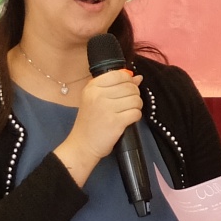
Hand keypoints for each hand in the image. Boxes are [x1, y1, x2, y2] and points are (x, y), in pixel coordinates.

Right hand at [53, 68, 141, 183]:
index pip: (118, 75)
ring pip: (136, 99)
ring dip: (136, 106)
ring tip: (127, 112)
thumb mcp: (95, 99)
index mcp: (92, 87)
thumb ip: (115, 87)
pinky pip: (136, 113)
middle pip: (130, 87)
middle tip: (127, 104)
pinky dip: (136, 116)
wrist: (82, 146)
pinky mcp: (116, 122)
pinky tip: (128, 120)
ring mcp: (107, 108)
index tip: (127, 88)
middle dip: (134, 95)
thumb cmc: (89, 122)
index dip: (128, 80)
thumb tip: (137, 78)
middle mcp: (98, 95)